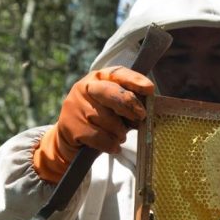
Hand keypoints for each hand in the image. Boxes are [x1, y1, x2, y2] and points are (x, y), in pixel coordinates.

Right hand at [32, 66, 153, 182]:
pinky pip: (99, 137)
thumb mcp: (116, 108)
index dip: (135, 80)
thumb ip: (129, 106)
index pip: (119, 74)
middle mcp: (85, 87)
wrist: (71, 137)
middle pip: (111, 92)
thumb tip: (145, 113)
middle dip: (129, 105)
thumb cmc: (102, 120)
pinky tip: (113, 145)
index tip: (149, 89)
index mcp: (100, 78)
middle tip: (141, 116)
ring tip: (120, 135)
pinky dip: (110, 144)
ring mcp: (75, 105)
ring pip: (107, 119)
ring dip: (119, 132)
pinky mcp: (70, 124)